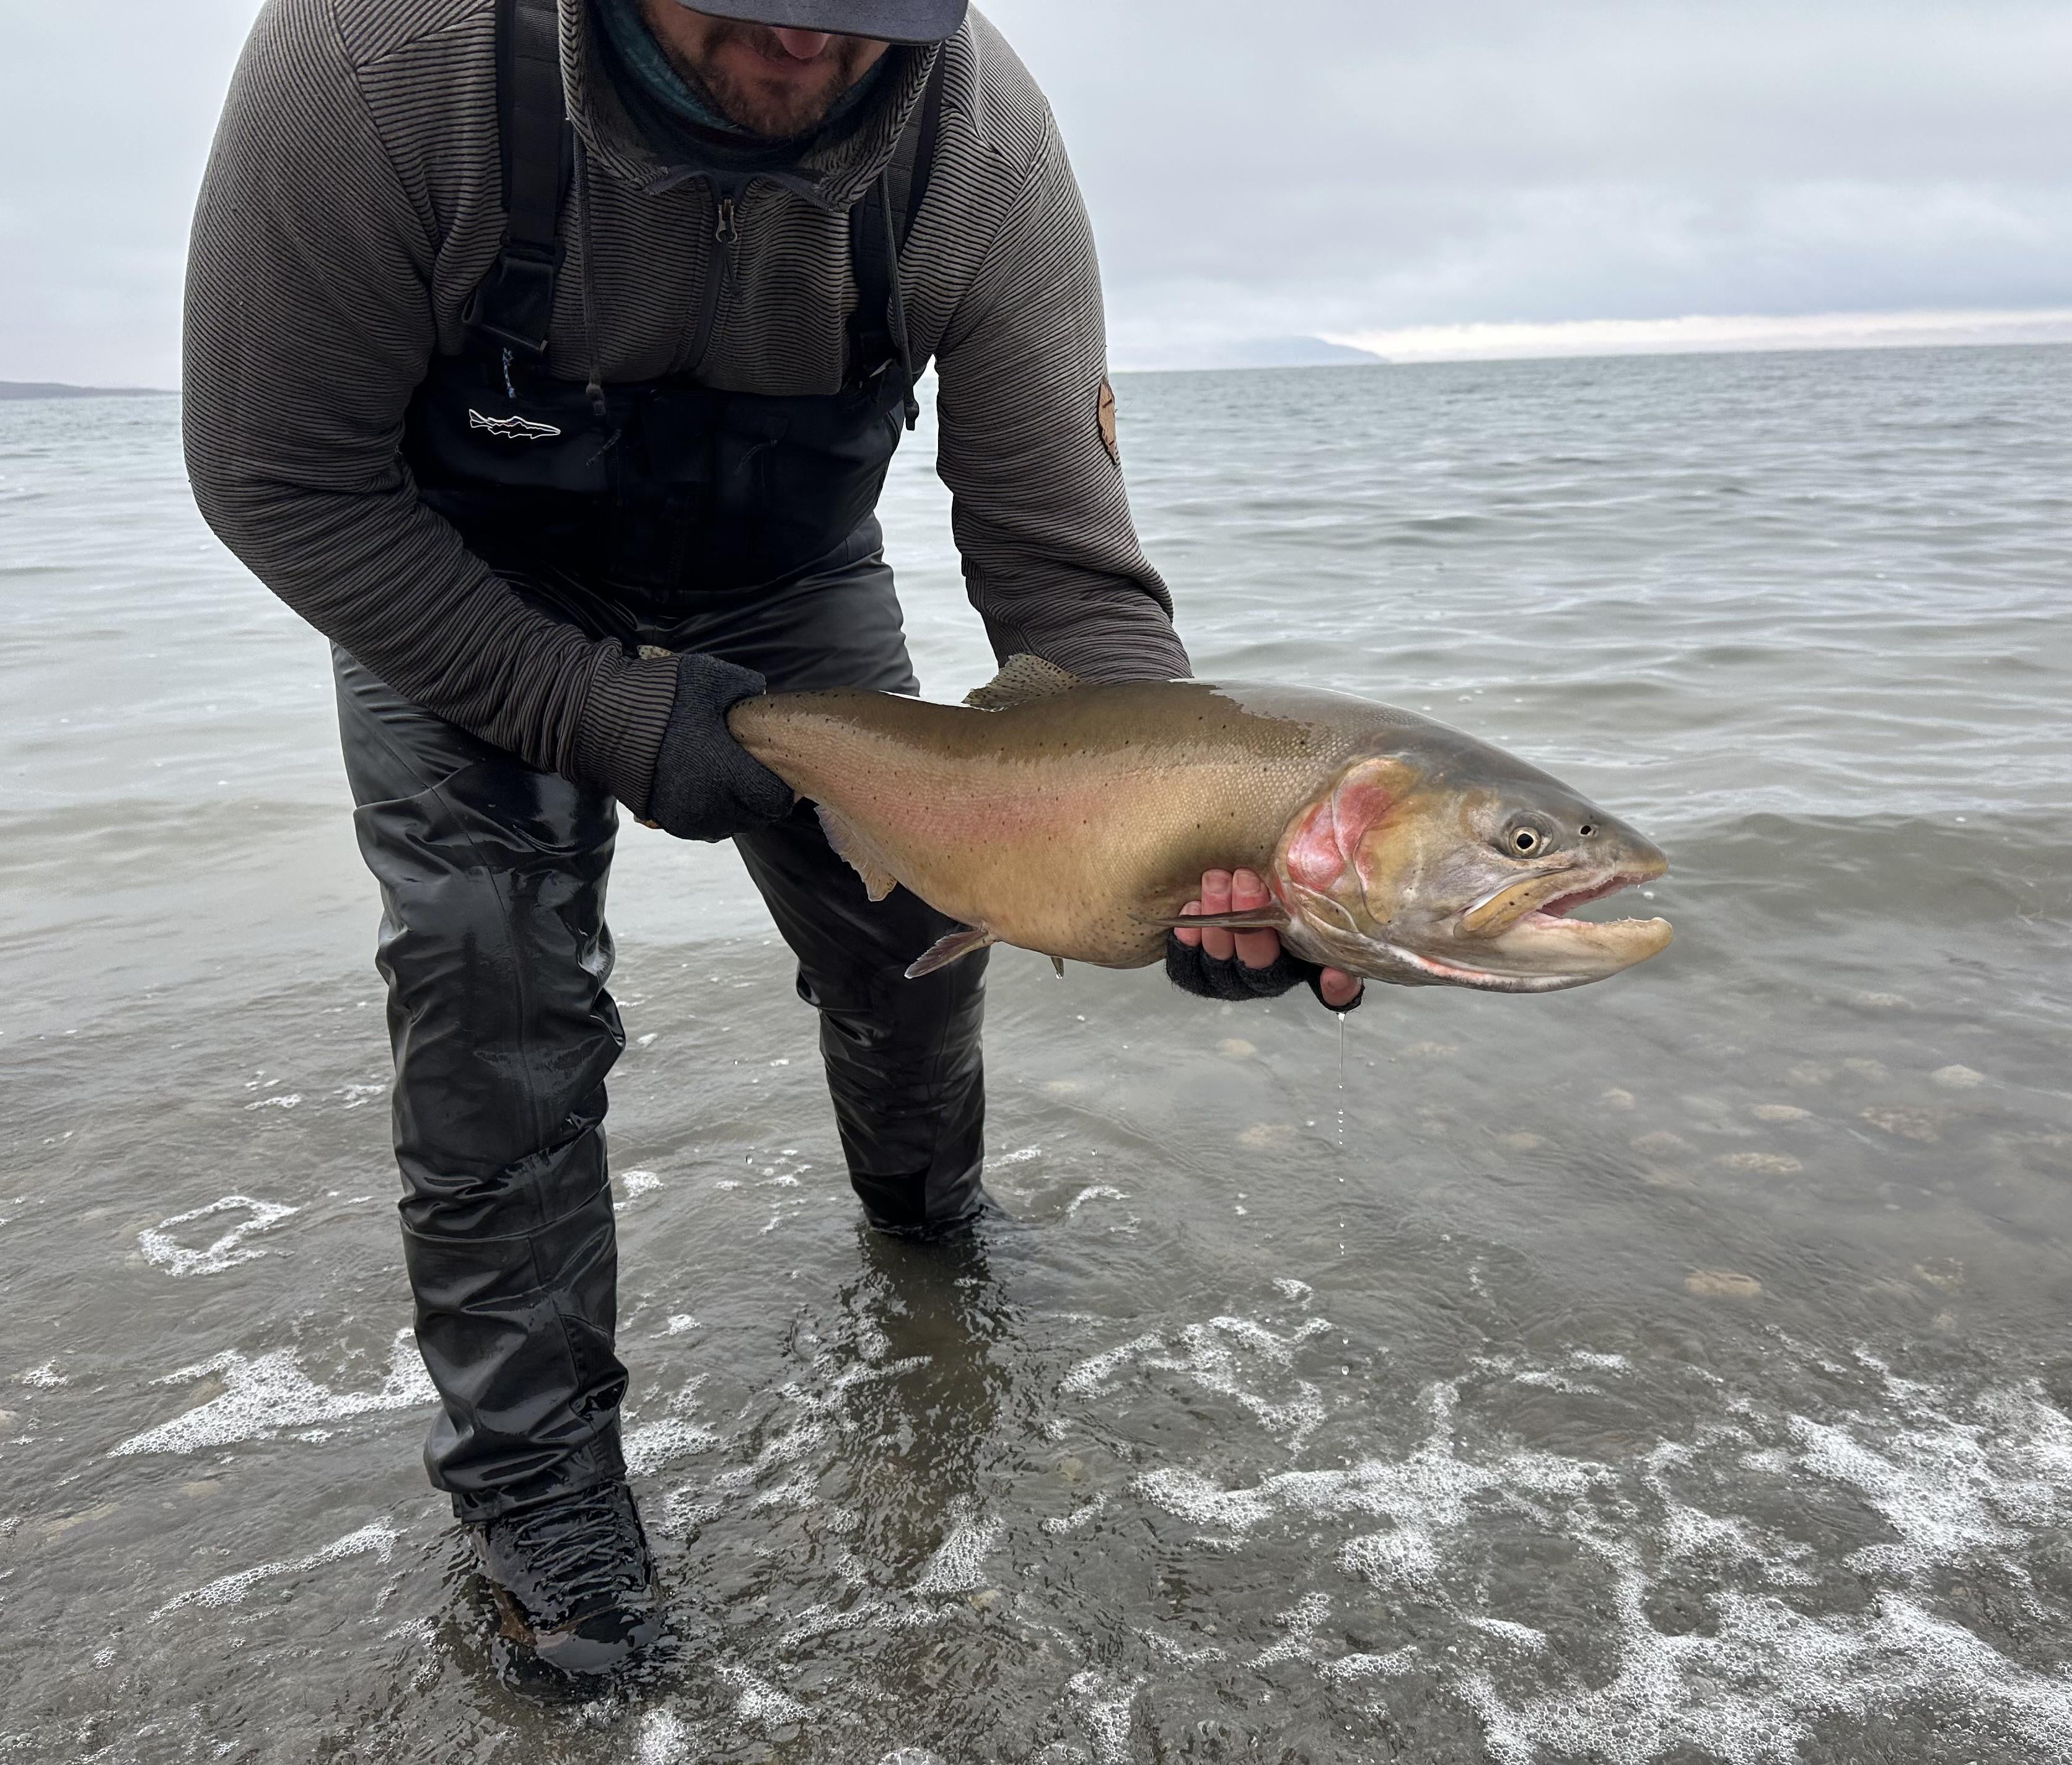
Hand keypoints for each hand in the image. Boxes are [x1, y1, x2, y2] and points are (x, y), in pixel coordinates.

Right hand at [645, 653, 795, 841]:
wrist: (599, 719)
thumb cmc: (660, 697)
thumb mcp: (710, 678)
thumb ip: (747, 689)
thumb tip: (765, 699)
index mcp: (727, 773)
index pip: (774, 801)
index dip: (782, 788)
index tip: (779, 772)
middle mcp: (709, 804)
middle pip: (754, 817)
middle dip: (760, 798)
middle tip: (755, 774)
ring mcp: (685, 817)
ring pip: (728, 825)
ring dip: (736, 808)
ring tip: (730, 780)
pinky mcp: (665, 821)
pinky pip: (701, 826)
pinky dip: (710, 812)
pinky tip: (706, 787)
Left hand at [1171, 868, 1362, 1009]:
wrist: (1267, 908)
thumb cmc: (1298, 925)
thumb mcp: (1323, 946)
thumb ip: (1336, 966)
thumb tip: (1336, 976)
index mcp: (1279, 973)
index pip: (1270, 965)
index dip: (1265, 941)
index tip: (1274, 908)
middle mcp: (1246, 976)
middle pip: (1239, 956)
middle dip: (1241, 916)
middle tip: (1244, 878)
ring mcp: (1216, 969)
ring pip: (1211, 951)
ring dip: (1213, 915)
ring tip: (1216, 879)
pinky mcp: (1190, 959)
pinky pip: (1184, 955)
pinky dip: (1185, 934)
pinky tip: (1189, 908)